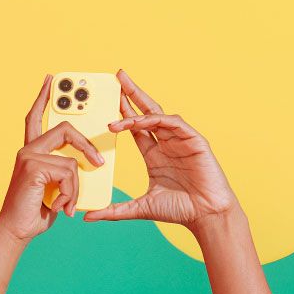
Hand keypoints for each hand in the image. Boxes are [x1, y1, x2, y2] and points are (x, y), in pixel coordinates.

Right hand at [0, 75, 104, 242]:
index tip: (50, 80)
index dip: (44, 98)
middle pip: (64, 129)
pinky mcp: (33, 167)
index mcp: (32, 151)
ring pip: (71, 160)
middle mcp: (27, 150)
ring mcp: (29, 157)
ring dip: (75, 186)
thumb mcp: (56, 186)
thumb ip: (66, 170)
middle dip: (86, 145)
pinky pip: (68, 173)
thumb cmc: (35, 211)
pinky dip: (70, 193)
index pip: (36, 117)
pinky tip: (60, 206)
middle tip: (99, 164)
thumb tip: (88, 165)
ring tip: (67, 204)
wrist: (16, 230)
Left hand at [83, 70, 238, 233]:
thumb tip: (87, 217)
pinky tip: (141, 119)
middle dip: (132, 94)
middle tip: (117, 77)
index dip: (122, 113)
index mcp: (154, 155)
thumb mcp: (138, 208)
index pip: (135, 128)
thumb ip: (113, 210)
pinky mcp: (194, 141)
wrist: (206, 216)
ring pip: (158, 114)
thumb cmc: (178, 211)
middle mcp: (166, 143)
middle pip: (146, 112)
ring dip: (138, 107)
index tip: (107, 100)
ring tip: (119, 100)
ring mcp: (180, 140)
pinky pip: (173, 122)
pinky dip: (157, 119)